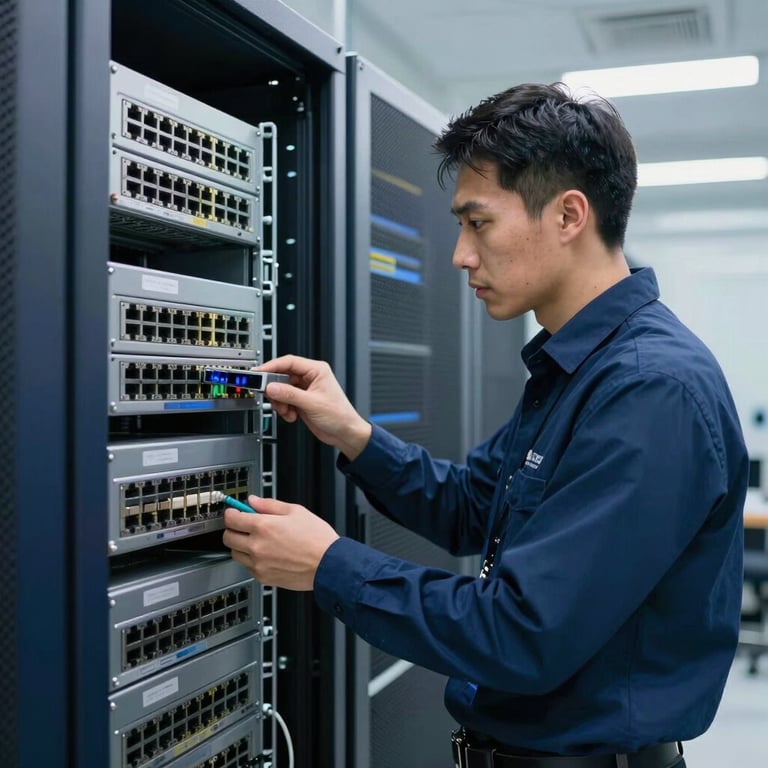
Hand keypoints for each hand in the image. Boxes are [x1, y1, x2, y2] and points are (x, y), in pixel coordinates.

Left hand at [222, 496, 339, 590]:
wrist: (328, 565)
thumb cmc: (317, 539)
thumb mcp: (296, 511)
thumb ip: (269, 505)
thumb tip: (253, 501)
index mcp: (263, 527)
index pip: (232, 519)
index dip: (232, 512)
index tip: (236, 512)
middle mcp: (257, 546)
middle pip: (228, 537)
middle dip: (233, 529)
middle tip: (244, 525)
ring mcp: (258, 564)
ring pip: (235, 554)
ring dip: (241, 545)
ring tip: (257, 540)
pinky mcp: (263, 577)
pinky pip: (248, 567)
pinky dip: (252, 560)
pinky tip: (266, 554)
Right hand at [259, 355, 371, 460]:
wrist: (345, 434)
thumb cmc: (340, 415)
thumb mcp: (312, 403)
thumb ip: (290, 394)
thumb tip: (271, 387)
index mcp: (316, 370)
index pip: (289, 362)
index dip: (272, 366)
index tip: (258, 372)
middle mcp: (309, 378)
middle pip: (282, 376)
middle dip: (275, 389)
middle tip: (271, 397)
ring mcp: (304, 390)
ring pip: (281, 390)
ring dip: (280, 402)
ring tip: (287, 411)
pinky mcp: (300, 401)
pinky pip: (284, 401)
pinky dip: (284, 409)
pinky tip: (292, 415)